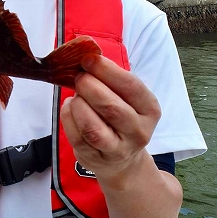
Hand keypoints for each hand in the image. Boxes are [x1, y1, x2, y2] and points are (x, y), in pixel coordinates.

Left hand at [60, 54, 160, 186]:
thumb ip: (110, 79)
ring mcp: (118, 150)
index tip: (89, 59)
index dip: (107, 70)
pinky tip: (70, 108)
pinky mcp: (96, 159)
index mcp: (149, 109)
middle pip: (111, 107)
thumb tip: (86, 56)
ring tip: (76, 96)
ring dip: (78, 105)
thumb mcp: (126, 98)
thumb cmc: (121, 117)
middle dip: (89, 87)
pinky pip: (76, 137)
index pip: (131, 87)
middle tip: (79, 77)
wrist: (123, 160)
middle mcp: (138, 132)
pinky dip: (68, 118)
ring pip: (92, 127)